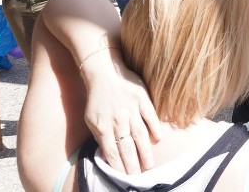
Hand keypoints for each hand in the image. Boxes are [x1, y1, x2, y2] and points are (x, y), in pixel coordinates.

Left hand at [82, 54, 161, 173]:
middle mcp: (117, 121)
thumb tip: (108, 153)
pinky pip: (150, 116)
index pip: (112, 153)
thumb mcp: (91, 119)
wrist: (104, 72)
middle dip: (133, 165)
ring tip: (150, 165)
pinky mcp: (142, 98)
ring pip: (139, 135)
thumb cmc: (97, 98)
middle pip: (127, 148)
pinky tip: (158, 139)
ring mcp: (131, 110)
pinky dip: (154, 128)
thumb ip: (100, 136)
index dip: (119, 166)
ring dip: (145, 152)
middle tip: (139, 178)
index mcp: (102, 127)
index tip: (124, 177)